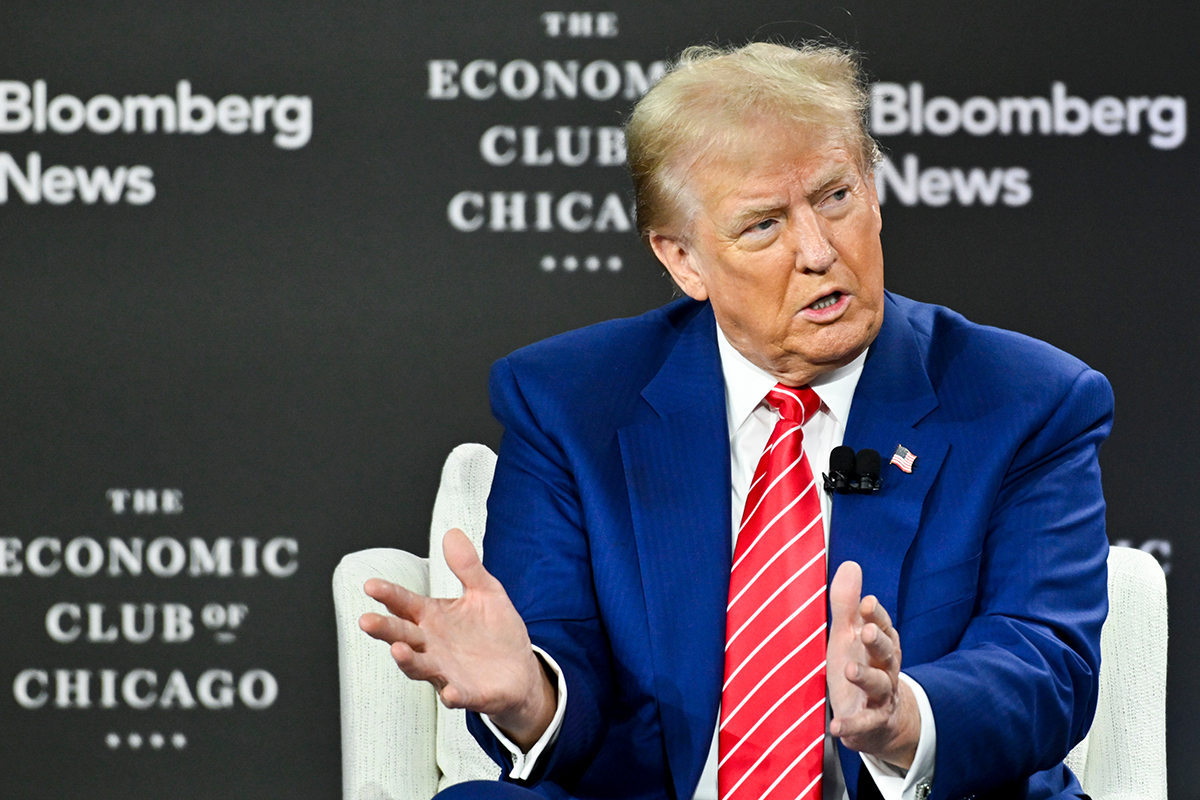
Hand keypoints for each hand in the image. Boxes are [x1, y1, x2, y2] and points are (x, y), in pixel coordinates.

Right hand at [359, 528, 556, 748]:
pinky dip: (453, 695)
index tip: (371, 585)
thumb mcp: (486, 592)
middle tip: (366, 621)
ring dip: (408, 661)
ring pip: (421, 667)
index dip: (389, 595)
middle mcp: (433, 646)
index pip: (405, 604)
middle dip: (385, 630)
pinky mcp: (469, 694)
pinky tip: (451, 693)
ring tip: (398, 650)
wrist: (519, 670)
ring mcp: (447, 671)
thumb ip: (467, 566)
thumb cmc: (496, 632)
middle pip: (403, 636)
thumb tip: (452, 533)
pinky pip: (458, 696)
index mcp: (434, 618)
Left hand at [826, 561, 919, 768]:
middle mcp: (885, 668)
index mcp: (880, 644)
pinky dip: (851, 725)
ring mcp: (880, 696)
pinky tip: (837, 727)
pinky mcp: (871, 722)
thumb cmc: (860, 666)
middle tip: (867, 631)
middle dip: (879, 641)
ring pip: (879, 685)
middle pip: (887, 653)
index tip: (868, 603)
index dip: (877, 616)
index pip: (883, 626)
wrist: (878, 719)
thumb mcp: (849, 635)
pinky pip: (864, 724)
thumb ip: (847, 604)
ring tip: (850, 670)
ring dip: (866, 677)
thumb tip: (850, 564)